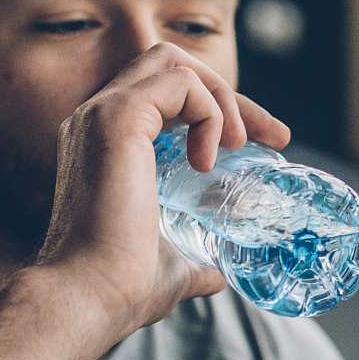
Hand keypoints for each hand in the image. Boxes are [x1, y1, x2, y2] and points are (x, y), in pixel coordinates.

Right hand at [32, 44, 291, 333]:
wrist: (89, 297)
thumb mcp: (170, 265)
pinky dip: (209, 112)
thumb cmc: (120, 287)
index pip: (167, 93)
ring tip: (238, 146)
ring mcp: (101, 114)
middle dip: (226, 91)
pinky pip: (179, 83)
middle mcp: (96, 119)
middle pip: (172, 64)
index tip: (265, 141)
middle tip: (268, 136)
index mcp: (106, 142)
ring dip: (220, 97)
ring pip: (174, 62)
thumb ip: (192, 261)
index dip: (220, 106)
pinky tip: (209, 158)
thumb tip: (217, 275)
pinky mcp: (116, 117)